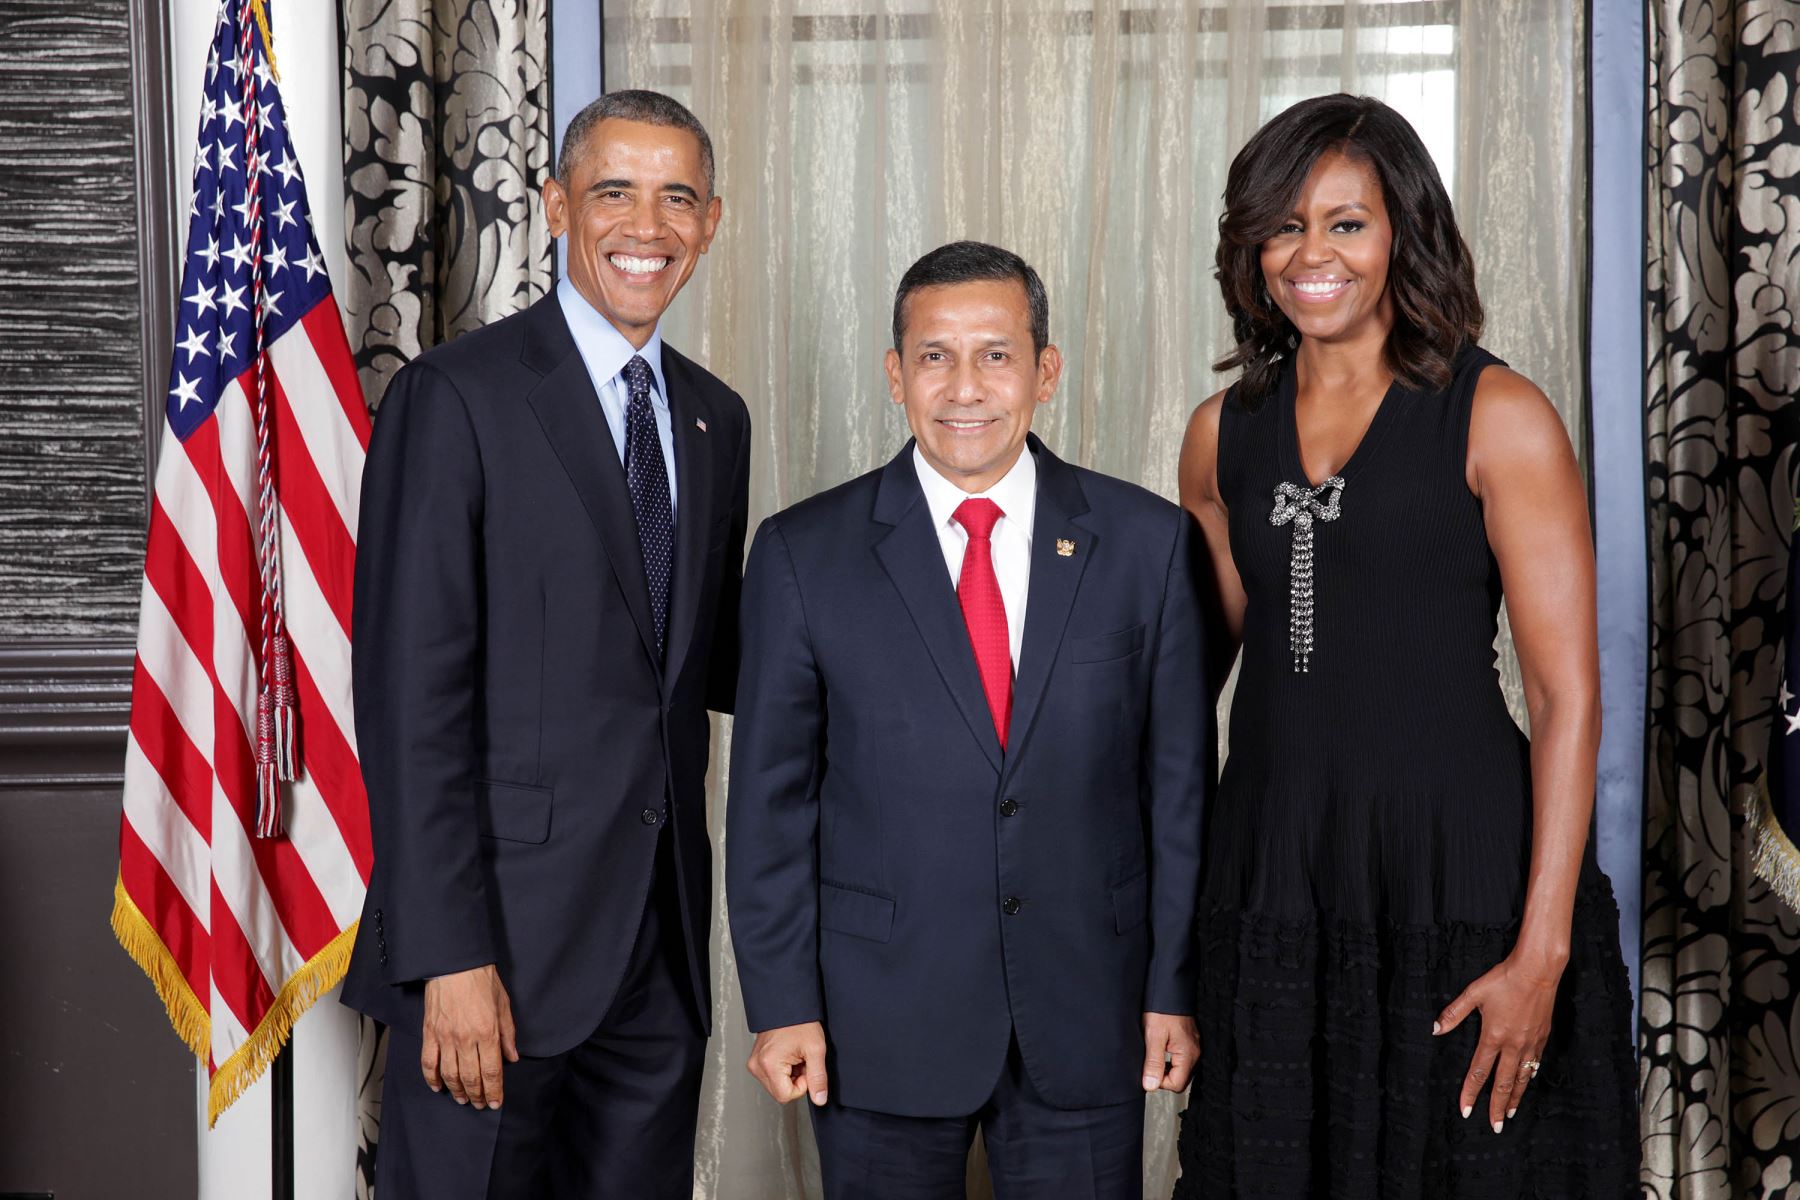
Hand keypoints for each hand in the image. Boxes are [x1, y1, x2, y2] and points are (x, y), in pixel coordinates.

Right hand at [421, 964, 518, 1108]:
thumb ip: (508, 1034)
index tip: (495, 1103)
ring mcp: (445, 1037)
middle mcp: (466, 1039)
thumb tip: (512, 1058)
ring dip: (457, 1090)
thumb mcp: (504, 1005)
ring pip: (450, 1074)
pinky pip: (429, 1062)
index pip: (492, 1072)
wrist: (455, 965)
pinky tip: (438, 1087)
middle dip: (477, 1095)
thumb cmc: (482, 981)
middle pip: (471, 1078)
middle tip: (479, 1104)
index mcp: (487, 1033)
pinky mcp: (430, 1033)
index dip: (494, 1092)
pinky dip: (432, 1078)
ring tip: (463, 1099)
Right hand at [747, 1021, 828, 1105]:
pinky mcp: (755, 1061)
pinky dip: (783, 1070)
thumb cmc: (801, 1022)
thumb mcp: (816, 1049)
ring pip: (776, 1086)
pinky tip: (788, 1055)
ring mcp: (754, 1063)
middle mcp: (757, 1065)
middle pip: (779, 1093)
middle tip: (801, 1060)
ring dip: (789, 1076)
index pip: (785, 1096)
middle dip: (795, 1081)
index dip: (801, 1086)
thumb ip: (818, 1078)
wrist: (788, 1005)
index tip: (805, 1067)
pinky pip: (771, 1077)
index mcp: (769, 1064)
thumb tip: (819, 1099)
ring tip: (794, 1056)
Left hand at [1142, 1012, 1199, 1092]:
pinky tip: (1161, 1051)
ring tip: (1155, 1056)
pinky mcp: (1190, 1043)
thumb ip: (1153, 1063)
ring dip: (1167, 1069)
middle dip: (1164, 1076)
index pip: (1177, 1085)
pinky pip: (1182, 1061)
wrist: (1169, 991)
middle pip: (1180, 1080)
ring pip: (1181, 1071)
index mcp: (1188, 1054)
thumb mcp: (1153, 1036)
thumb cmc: (1162, 1010)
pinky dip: (1171, 1061)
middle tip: (1150, 1063)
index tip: (1149, 1070)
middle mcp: (1195, 1053)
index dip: (1160, 1082)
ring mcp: (1194, 1048)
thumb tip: (1150, 1086)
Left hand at [1434, 949, 1562, 1131]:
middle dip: (1496, 1107)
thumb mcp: (1474, 993)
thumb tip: (1435, 1029)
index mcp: (1493, 1036)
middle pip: (1503, 1083)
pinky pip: (1534, 1063)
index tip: (1465, 1110)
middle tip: (1494, 1126)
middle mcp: (1513, 1045)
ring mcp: (1530, 1043)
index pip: (1479, 1072)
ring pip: (1522, 1078)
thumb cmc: (1503, 979)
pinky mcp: (1542, 1037)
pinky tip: (1527, 1082)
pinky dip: (1529, 1077)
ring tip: (1510, 1113)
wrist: (1537, 970)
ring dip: (1514, 1097)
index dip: (1470, 1092)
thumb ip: (1454, 1013)